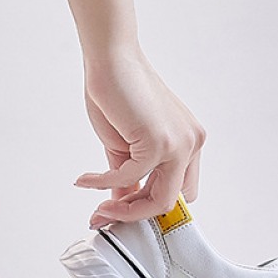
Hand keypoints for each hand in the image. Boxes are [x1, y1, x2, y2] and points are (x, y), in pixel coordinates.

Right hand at [76, 51, 204, 227]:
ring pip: (158, 200)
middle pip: (170, 202)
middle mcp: (192, 144)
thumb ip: (128, 177)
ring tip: (96, 208)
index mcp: (188, 143)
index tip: (117, 210)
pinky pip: (129, 178)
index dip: (147, 206)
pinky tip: (84, 179)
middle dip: (134, 215)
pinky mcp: (161, 142)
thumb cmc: (117, 95)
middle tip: (103, 215)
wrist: (111, 62)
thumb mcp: (124, 147)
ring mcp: (181, 144)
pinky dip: (102, 182)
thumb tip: (120, 204)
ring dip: (122, 209)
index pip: (178, 192)